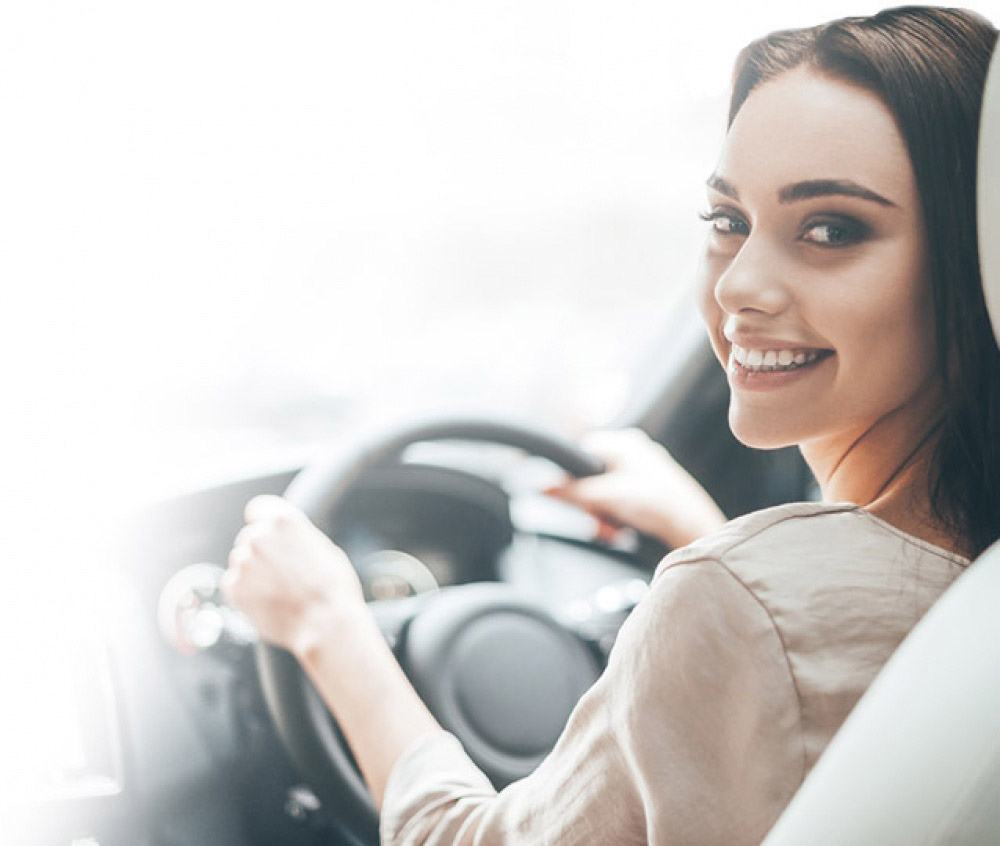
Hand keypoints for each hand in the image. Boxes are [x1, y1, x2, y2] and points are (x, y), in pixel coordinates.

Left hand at [222, 494, 365, 654]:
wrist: (325, 623)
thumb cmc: (333, 588)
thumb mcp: (325, 548)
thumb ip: (299, 537)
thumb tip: (290, 539)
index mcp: (284, 521)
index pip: (257, 509)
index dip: (261, 521)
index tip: (263, 529)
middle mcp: (259, 536)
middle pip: (249, 538)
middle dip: (261, 553)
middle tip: (280, 573)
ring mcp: (244, 562)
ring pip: (240, 562)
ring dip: (252, 573)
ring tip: (277, 590)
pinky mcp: (234, 587)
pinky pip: (233, 584)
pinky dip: (245, 592)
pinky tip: (267, 601)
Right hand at [545, 428, 725, 548]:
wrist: (693, 530)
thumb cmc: (661, 506)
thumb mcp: (608, 497)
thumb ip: (572, 493)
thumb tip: (542, 487)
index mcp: (624, 443)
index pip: (580, 455)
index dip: (571, 480)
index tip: (572, 500)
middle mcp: (631, 453)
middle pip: (589, 478)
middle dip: (591, 506)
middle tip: (601, 521)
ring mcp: (639, 472)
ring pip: (601, 494)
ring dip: (602, 516)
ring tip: (615, 528)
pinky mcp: (644, 492)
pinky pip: (615, 502)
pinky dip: (615, 519)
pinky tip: (623, 530)